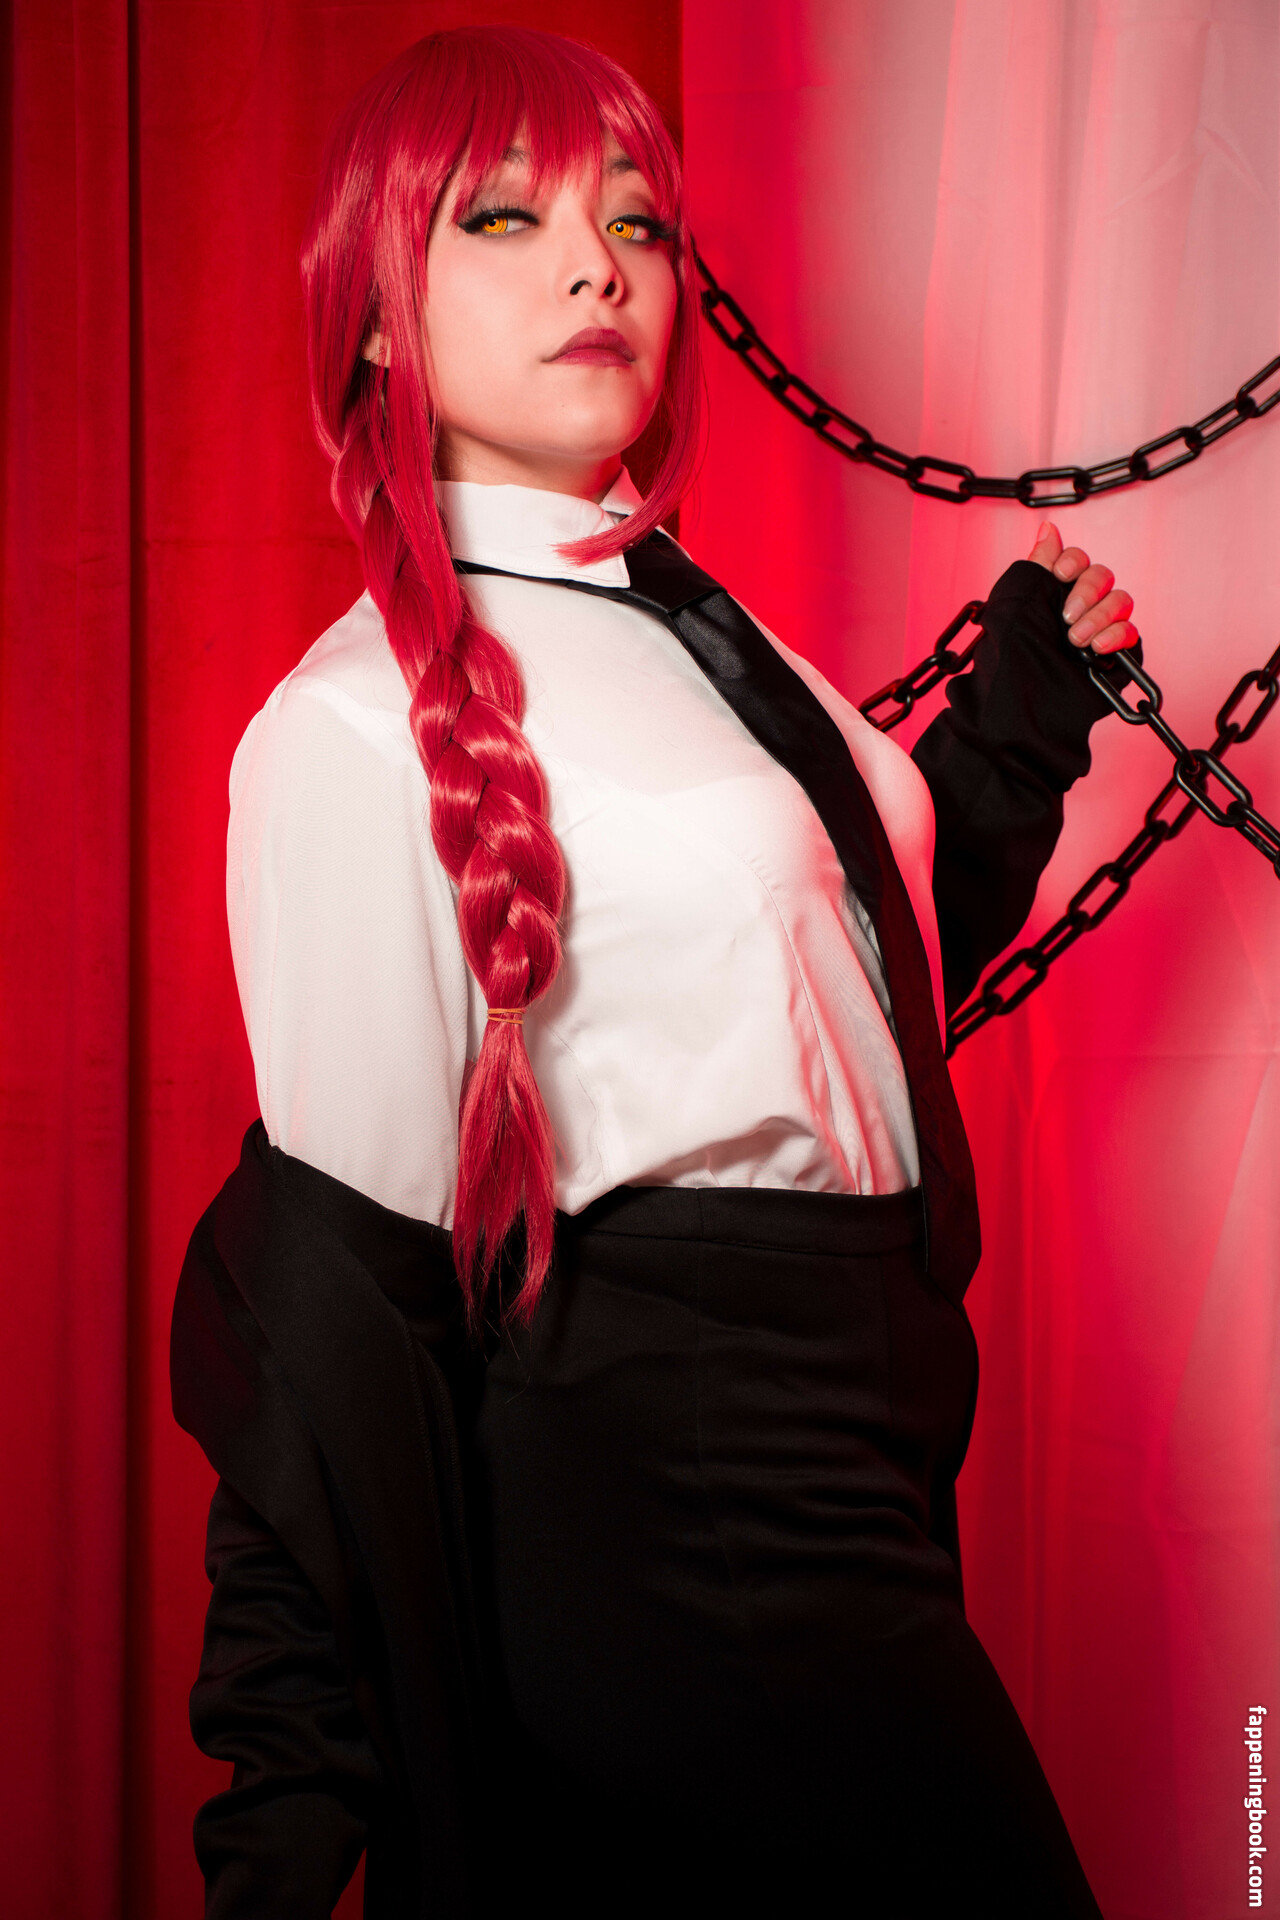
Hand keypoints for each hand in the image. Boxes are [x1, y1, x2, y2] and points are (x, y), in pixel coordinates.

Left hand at [1027, 521, 1137, 654]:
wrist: (1025, 694)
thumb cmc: (1016, 651)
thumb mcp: (1017, 601)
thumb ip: (1038, 564)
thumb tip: (1048, 528)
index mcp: (1058, 590)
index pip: (1078, 559)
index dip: (1072, 562)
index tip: (1059, 576)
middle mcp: (1083, 604)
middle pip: (1102, 576)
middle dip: (1085, 593)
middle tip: (1066, 618)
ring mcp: (1102, 625)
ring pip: (1121, 600)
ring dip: (1098, 617)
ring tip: (1076, 640)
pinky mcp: (1118, 649)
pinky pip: (1131, 631)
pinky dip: (1115, 635)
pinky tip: (1097, 647)